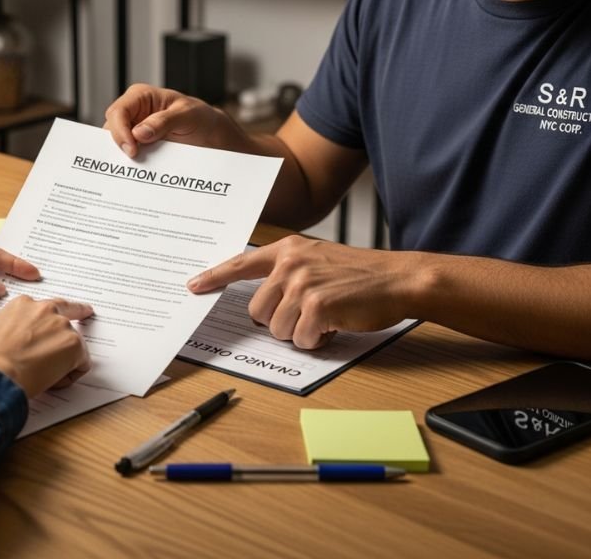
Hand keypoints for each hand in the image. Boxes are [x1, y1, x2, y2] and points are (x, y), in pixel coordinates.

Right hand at [0, 296, 93, 396]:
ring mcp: (61, 325)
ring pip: (73, 343)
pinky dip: (71, 375)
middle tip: (87, 312)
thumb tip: (17, 345)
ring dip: (64, 359)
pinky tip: (52, 382)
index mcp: (22, 305)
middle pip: (69, 310)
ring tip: (43, 376)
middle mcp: (44, 309)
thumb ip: (12, 331)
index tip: (56, 317)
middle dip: (78, 312)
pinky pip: (81, 363)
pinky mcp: (73, 344)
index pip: (43, 307)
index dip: (49, 319)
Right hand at [104, 83, 247, 157]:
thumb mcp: (187, 115)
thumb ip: (163, 121)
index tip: (132, 149)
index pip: (118, 112)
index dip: (120, 131)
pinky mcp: (138, 148)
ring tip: (136, 169)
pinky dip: (131, 165)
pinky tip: (139, 172)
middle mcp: (133, 113)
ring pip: (116, 146)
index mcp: (140, 96)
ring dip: (124, 158)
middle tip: (133, 161)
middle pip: (112, 130)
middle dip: (119, 146)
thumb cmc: (200, 119)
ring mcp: (133, 132)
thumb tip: (139, 132)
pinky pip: (127, 157)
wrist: (210, 137)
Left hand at [186, 236, 418, 348]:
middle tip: (307, 314)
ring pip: (277, 329)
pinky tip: (335, 325)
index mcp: (287, 250)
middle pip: (257, 311)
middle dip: (279, 322)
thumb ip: (287, 272)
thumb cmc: (359, 275)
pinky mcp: (317, 306)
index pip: (240, 264)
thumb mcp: (317, 259)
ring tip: (326, 316)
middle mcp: (290, 264)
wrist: (398, 278)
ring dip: (301, 333)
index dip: (214, 277)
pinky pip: (301, 340)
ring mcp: (302, 284)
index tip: (192, 287)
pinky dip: (317, 341)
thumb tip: (260, 304)